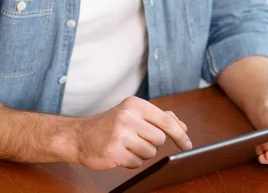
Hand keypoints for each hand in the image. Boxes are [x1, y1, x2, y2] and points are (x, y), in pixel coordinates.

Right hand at [73, 97, 191, 170]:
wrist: (80, 136)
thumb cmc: (110, 124)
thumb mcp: (134, 113)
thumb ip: (159, 117)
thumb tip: (182, 126)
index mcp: (135, 105)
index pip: (166, 120)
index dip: (180, 134)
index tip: (187, 144)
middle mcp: (128, 117)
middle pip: (160, 139)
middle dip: (152, 143)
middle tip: (137, 139)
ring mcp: (120, 134)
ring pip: (150, 152)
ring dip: (141, 153)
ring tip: (127, 146)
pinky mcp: (114, 152)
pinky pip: (137, 163)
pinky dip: (131, 161)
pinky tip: (120, 153)